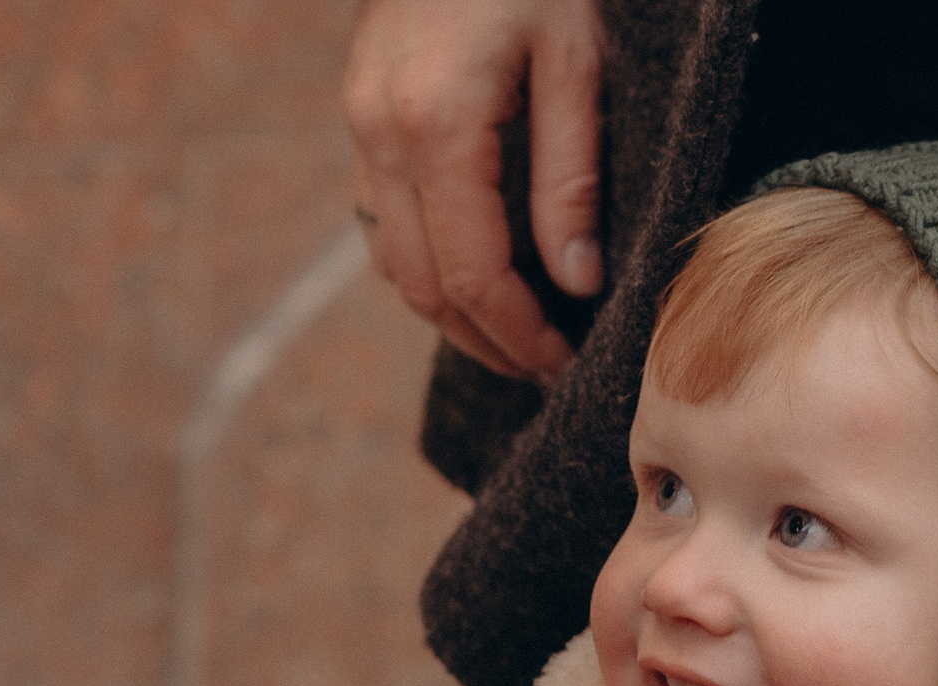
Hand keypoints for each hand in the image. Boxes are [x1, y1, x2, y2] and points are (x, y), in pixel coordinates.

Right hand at [342, 0, 604, 381]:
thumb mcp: (578, 63)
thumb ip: (572, 178)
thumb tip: (575, 282)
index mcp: (436, 124)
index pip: (470, 273)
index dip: (518, 334)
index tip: (564, 363)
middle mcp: (380, 132)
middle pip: (421, 282)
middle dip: (484, 340)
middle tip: (545, 369)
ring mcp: (360, 123)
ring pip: (393, 257)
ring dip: (451, 312)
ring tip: (517, 339)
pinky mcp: (361, 113)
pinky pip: (385, 217)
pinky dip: (428, 263)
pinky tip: (480, 278)